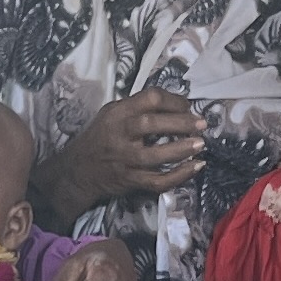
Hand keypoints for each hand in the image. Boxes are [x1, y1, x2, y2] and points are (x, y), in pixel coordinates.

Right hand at [40, 87, 203, 222]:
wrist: (78, 171)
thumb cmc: (100, 137)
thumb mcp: (111, 114)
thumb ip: (137, 107)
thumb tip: (174, 102)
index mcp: (117, 113)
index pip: (149, 99)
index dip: (173, 100)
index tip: (188, 105)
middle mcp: (120, 134)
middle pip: (153, 124)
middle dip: (181, 123)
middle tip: (202, 124)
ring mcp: (125, 160)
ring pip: (156, 156)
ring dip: (182, 149)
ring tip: (200, 144)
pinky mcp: (130, 180)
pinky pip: (158, 181)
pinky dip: (179, 176)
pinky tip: (195, 168)